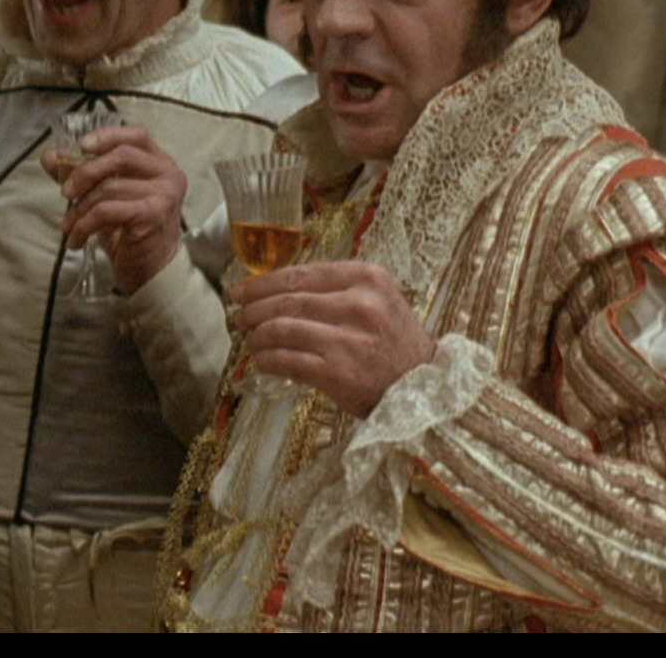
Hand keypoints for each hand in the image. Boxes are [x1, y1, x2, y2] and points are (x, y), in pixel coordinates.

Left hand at [42, 125, 185, 294]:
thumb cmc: (129, 229)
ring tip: (69, 226)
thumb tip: (49, 156)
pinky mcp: (152, 216)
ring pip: (109, 188)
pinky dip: (84, 225)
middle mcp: (168, 174)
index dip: (108, 136)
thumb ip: (80, 173)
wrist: (151, 270)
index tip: (82, 146)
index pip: (137, 135)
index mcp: (159, 162)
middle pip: (121, 156)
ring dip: (80, 208)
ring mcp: (163, 195)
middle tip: (65, 192)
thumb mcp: (104, 196)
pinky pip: (106, 211)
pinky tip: (76, 239)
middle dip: (85, 172)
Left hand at [228, 260, 437, 417]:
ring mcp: (348, 340)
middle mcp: (359, 305)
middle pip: (286, 301)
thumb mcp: (378, 300)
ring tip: (249, 340)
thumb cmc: (395, 344)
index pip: (300, 274)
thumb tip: (274, 289)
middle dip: (252, 309)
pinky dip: (266, 360)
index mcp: (367, 278)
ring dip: (256, 336)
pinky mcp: (338, 372)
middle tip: (238, 316)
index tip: (241, 290)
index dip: (262, 283)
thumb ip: (335, 289)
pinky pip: (286, 361)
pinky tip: (262, 361)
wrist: (427, 390)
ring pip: (281, 329)